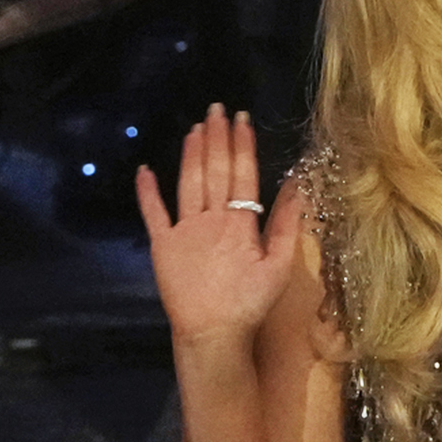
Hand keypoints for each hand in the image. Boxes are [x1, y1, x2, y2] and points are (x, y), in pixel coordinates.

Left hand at [135, 105, 306, 348]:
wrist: (211, 332)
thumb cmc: (250, 301)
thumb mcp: (280, 266)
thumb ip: (286, 225)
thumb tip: (297, 188)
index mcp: (240, 223)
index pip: (243, 174)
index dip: (242, 145)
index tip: (242, 119)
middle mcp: (210, 219)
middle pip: (213, 171)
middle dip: (216, 138)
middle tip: (216, 109)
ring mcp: (182, 230)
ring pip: (187, 183)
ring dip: (191, 153)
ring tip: (196, 128)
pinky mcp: (161, 245)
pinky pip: (153, 213)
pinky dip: (147, 191)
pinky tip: (145, 170)